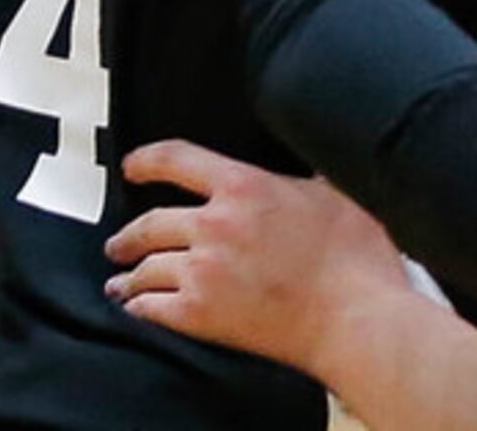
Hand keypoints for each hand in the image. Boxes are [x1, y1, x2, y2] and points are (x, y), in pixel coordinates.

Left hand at [103, 140, 408, 374]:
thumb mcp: (336, 194)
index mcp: (246, 187)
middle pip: (148, 223)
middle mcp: (215, 224)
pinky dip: (139, 306)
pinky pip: (149, 307)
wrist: (353, 316)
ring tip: (124, 282)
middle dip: (128, 236)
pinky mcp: (197, 314)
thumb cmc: (355, 259)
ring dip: (129, 275)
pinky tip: (139, 307)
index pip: (176, 160)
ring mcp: (202, 271)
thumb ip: (305, 180)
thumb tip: (307, 172)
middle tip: (121, 243)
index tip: (134, 166)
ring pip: (144, 268)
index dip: (146, 160)